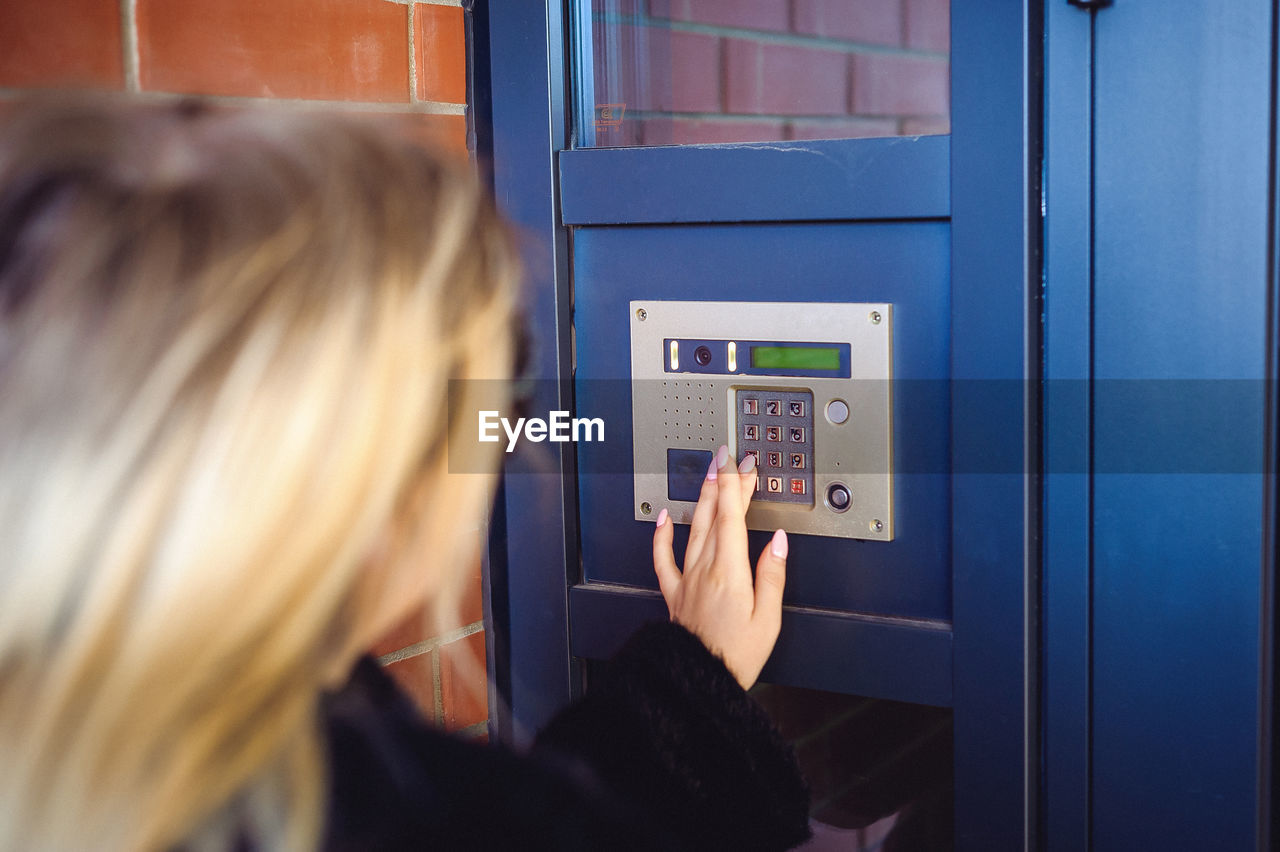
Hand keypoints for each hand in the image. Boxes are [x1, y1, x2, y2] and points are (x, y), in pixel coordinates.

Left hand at [652, 445, 787, 689]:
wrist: (699, 680)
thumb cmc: (735, 656)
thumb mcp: (768, 619)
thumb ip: (772, 576)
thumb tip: (777, 542)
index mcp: (730, 571)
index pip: (733, 515)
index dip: (737, 484)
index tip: (742, 463)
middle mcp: (705, 569)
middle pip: (714, 514)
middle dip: (723, 482)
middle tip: (729, 458)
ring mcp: (687, 579)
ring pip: (694, 528)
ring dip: (702, 498)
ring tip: (709, 476)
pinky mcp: (675, 593)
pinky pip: (664, 558)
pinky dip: (663, 534)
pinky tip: (666, 517)